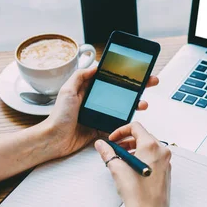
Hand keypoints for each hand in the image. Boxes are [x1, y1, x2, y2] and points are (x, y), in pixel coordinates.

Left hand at [39, 66, 159, 159]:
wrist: (55, 140)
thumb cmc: (59, 116)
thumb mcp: (67, 90)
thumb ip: (79, 77)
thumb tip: (95, 66)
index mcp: (88, 90)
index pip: (110, 79)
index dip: (124, 75)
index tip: (137, 71)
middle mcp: (95, 101)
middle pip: (120, 92)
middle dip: (137, 87)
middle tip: (150, 82)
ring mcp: (100, 114)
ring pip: (122, 108)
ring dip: (135, 104)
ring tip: (143, 103)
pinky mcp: (101, 128)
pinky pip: (117, 125)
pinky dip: (127, 123)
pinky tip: (134, 120)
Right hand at [94, 122, 171, 206]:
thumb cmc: (137, 192)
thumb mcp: (117, 169)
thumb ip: (107, 153)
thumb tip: (101, 144)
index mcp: (151, 146)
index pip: (136, 127)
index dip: (121, 131)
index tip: (113, 140)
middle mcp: (162, 151)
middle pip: (143, 136)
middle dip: (127, 141)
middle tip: (115, 149)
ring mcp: (166, 161)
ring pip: (149, 147)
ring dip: (134, 149)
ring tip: (122, 160)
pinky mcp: (166, 171)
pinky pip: (154, 157)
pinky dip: (142, 157)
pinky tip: (132, 169)